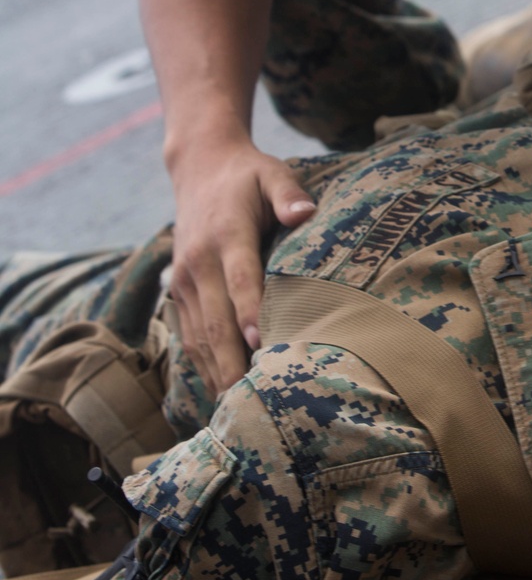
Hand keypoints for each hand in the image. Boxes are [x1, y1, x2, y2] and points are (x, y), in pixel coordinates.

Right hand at [169, 138, 315, 393]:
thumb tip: (304, 212)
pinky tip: (222, 391)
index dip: (249, 312)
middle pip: (215, 320)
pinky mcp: (179, 290)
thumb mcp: (272, 173)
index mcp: (225, 235)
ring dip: (217, 372)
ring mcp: (184, 280)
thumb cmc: (248, 176)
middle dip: (233, 362)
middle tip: (252, 402)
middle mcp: (199, 262)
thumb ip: (288, 193)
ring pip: (198, 336)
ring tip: (238, 412)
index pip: (238, 279)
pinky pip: (189, 335)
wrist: (199, 168)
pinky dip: (204, 365)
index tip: (262, 344)